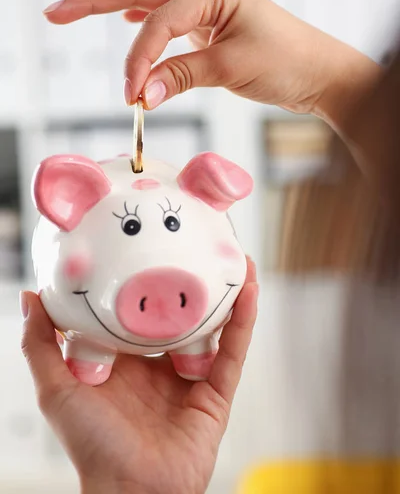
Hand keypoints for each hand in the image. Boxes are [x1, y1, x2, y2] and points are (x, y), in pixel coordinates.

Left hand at [20, 258, 257, 493]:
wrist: (130, 492)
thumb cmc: (91, 445)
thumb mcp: (57, 388)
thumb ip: (40, 345)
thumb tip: (31, 296)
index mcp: (128, 358)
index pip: (139, 309)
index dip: (146, 279)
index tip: (149, 245)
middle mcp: (161, 363)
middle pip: (182, 311)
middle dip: (191, 279)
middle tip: (198, 242)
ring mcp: (191, 375)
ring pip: (214, 325)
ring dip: (227, 292)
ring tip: (235, 256)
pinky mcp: (217, 391)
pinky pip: (233, 350)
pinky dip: (244, 320)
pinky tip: (250, 289)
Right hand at [43, 0, 380, 124]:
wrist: (320, 72)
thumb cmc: (288, 63)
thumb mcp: (231, 69)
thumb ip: (181, 77)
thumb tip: (140, 95)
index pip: (159, 22)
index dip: (138, 58)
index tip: (129, 94)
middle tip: (58, 8)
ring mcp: (208, 4)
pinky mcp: (209, 22)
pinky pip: (166, 10)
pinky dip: (140, 12)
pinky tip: (123, 16)